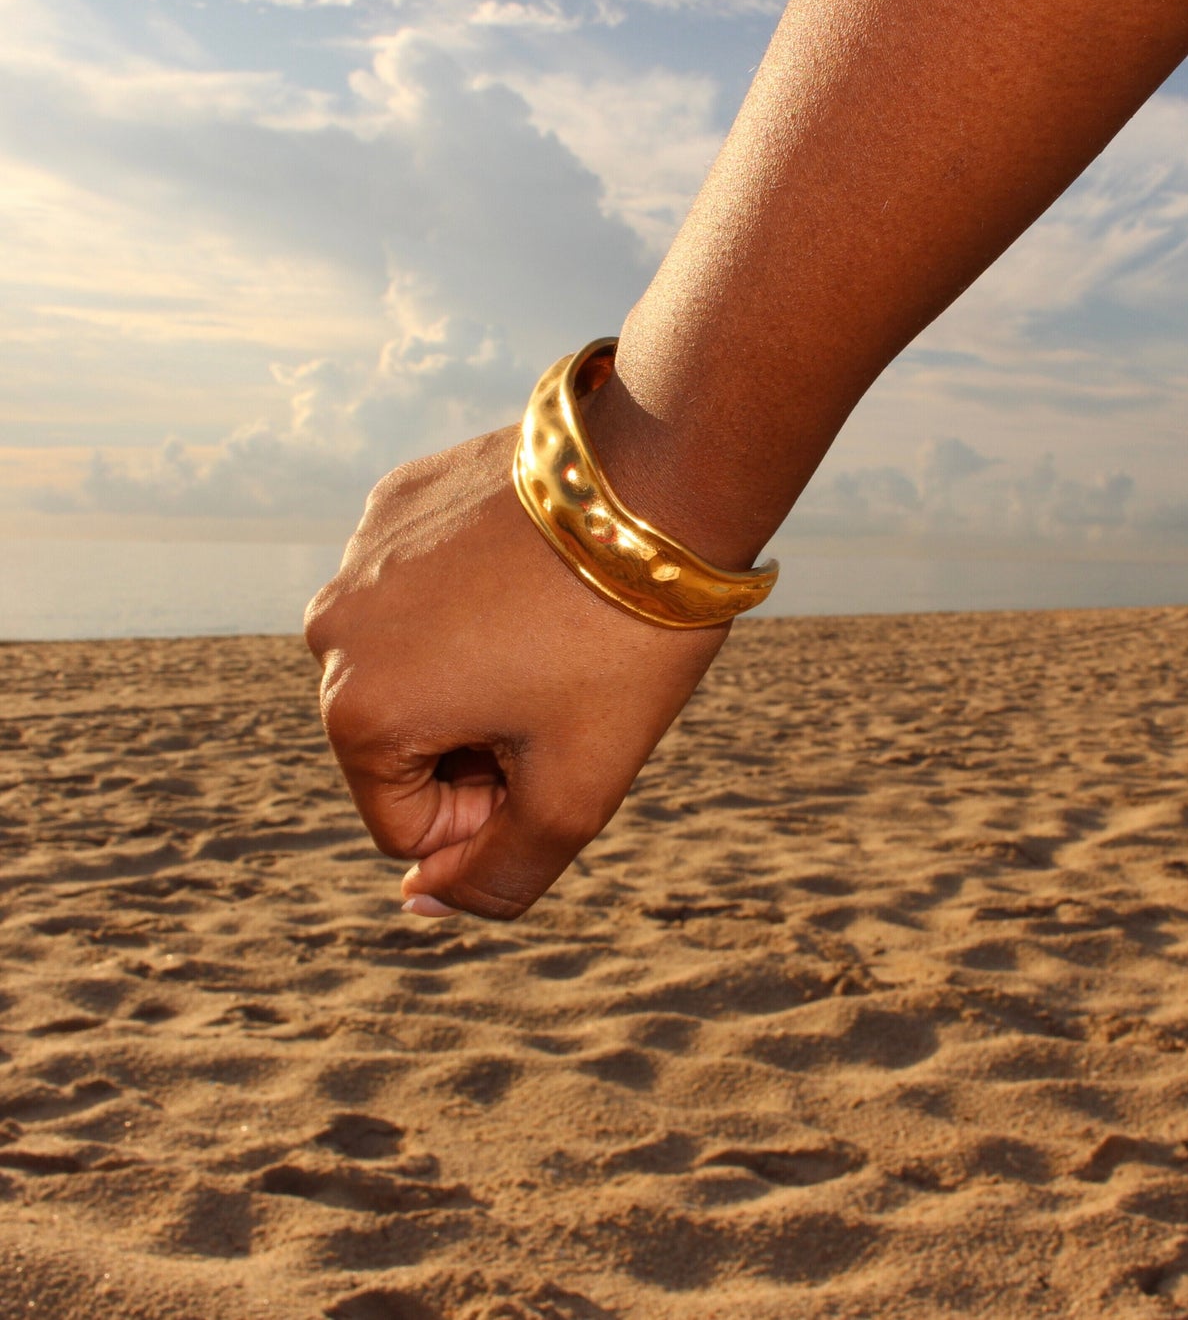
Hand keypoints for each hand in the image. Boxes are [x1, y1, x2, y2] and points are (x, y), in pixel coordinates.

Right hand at [303, 424, 729, 918]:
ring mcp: (360, 554)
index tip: (560, 747)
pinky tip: (539, 573)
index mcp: (355, 708)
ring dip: (476, 674)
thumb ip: (498, 879)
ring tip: (554, 629)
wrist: (659, 478)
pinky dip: (475, 600)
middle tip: (565, 691)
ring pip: (414, 665)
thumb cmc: (619, 643)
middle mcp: (332, 629)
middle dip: (481, 744)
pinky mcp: (397, 499)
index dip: (494, 811)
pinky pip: (425, 588)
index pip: (409, 826)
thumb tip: (424, 903)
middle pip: (403, 744)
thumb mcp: (576, 792)